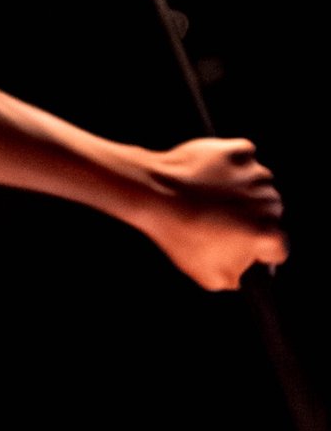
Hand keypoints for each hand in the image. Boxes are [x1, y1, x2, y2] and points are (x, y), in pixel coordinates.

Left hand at [136, 138, 287, 290]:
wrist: (153, 193)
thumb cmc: (179, 236)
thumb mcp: (209, 278)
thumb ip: (238, 279)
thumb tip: (246, 273)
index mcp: (268, 233)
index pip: (277, 249)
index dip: (258, 253)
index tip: (240, 248)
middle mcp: (270, 201)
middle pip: (270, 216)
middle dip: (250, 221)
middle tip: (216, 222)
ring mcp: (256, 173)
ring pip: (257, 187)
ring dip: (240, 193)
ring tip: (208, 199)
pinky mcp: (240, 150)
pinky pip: (243, 160)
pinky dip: (229, 167)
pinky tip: (207, 177)